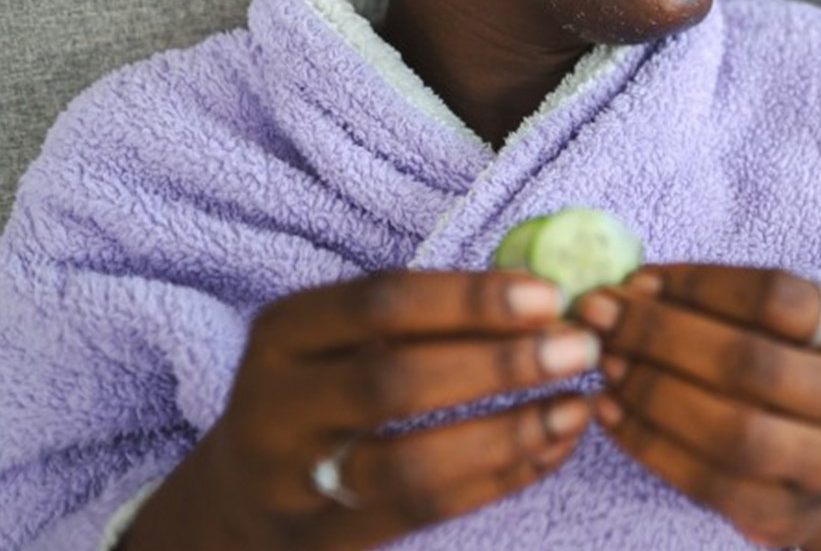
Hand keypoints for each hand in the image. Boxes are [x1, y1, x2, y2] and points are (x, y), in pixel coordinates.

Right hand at [122, 270, 593, 550]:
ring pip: (409, 465)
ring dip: (508, 434)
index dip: (470, 299)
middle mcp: (276, 407)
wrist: (240, 494)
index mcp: (284, 334)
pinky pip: (424, 512)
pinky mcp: (325, 542)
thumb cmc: (325, 388)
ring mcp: (295, 483)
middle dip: (499, 364)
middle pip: (393, 384)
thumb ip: (426, 314)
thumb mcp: (342, 338)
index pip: (379, 303)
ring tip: (577, 407)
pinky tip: (552, 448)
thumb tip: (546, 295)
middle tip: (580, 349)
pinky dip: (500, 479)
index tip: (551, 296)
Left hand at [576, 265, 820, 550]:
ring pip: (732, 430)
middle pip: (751, 364)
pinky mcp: (786, 516)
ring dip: (653, 391)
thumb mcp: (788, 331)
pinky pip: (708, 483)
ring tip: (607, 363)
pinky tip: (611, 411)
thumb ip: (722, 304)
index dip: (699, 284)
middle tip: (601, 317)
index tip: (636, 280)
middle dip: (660, 335)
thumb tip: (628, 286)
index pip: (779, 297)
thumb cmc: (795, 379)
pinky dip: (649, 444)